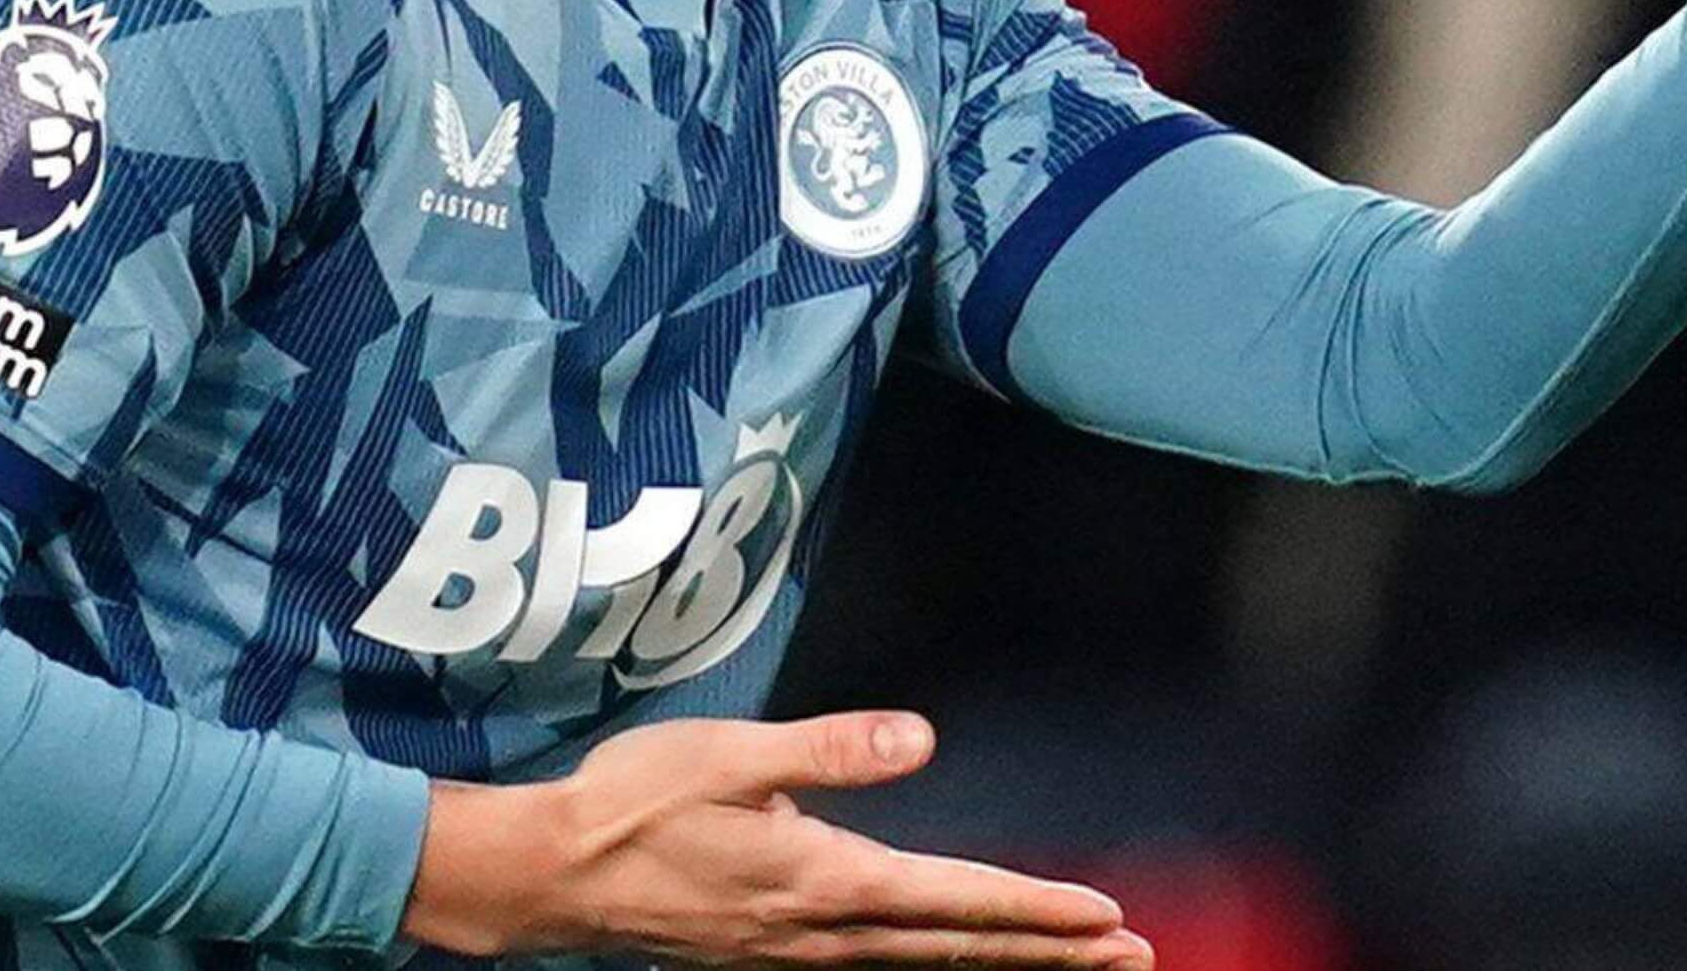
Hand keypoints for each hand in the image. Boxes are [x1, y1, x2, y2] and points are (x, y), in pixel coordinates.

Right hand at [403, 710, 1153, 966]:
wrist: (552, 875)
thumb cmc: (636, 804)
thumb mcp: (733, 755)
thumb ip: (832, 748)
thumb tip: (920, 739)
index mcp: (826, 881)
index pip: (957, 901)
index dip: (1038, 911)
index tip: (1108, 921)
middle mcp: (825, 933)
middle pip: (962, 950)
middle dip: (1053, 957)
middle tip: (1134, 959)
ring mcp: (801, 954)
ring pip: (930, 966)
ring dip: (1010, 965)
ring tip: (1080, 966)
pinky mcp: (777, 955)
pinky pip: (885, 970)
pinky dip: (945, 965)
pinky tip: (962, 960)